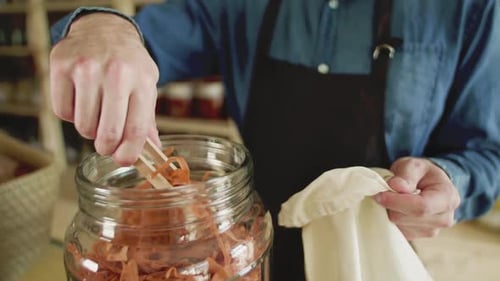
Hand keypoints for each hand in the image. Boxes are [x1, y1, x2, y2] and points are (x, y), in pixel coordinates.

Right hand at [49, 13, 160, 165]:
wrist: (104, 30)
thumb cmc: (128, 63)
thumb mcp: (146, 85)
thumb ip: (147, 119)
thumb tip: (153, 151)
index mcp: (141, 81)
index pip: (135, 130)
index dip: (129, 153)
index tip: (124, 160)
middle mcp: (115, 74)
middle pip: (107, 133)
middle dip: (107, 147)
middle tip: (107, 144)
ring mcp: (86, 69)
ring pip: (83, 126)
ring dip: (89, 129)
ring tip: (96, 112)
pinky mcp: (61, 67)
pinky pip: (62, 112)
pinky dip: (70, 114)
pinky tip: (80, 99)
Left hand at [373, 157, 460, 239]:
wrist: (428, 184)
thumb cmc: (421, 173)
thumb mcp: (414, 165)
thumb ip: (406, 174)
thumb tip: (396, 186)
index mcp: (448, 197)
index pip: (421, 206)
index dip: (397, 202)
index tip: (379, 195)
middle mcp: (444, 218)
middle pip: (408, 218)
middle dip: (390, 206)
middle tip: (382, 192)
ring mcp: (432, 230)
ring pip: (400, 226)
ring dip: (390, 212)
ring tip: (392, 198)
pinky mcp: (418, 236)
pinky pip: (398, 231)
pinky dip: (391, 219)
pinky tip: (394, 208)